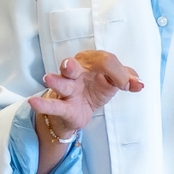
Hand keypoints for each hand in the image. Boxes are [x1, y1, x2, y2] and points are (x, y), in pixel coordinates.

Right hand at [29, 51, 143, 173]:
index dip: (119, 73)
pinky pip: (52, 105)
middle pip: (74, 65)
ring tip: (49, 79)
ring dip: (55, 81)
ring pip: (61, 83)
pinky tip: (34, 102)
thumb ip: (127, 79)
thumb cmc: (94, 88)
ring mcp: (67, 88)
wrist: (80, 112)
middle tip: (70, 65)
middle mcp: (75, 72)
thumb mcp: (113, 82)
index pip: (105, 61)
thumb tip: (139, 84)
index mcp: (90, 62)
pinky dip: (43, 104)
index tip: (127, 86)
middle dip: (72, 65)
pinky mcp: (62, 105)